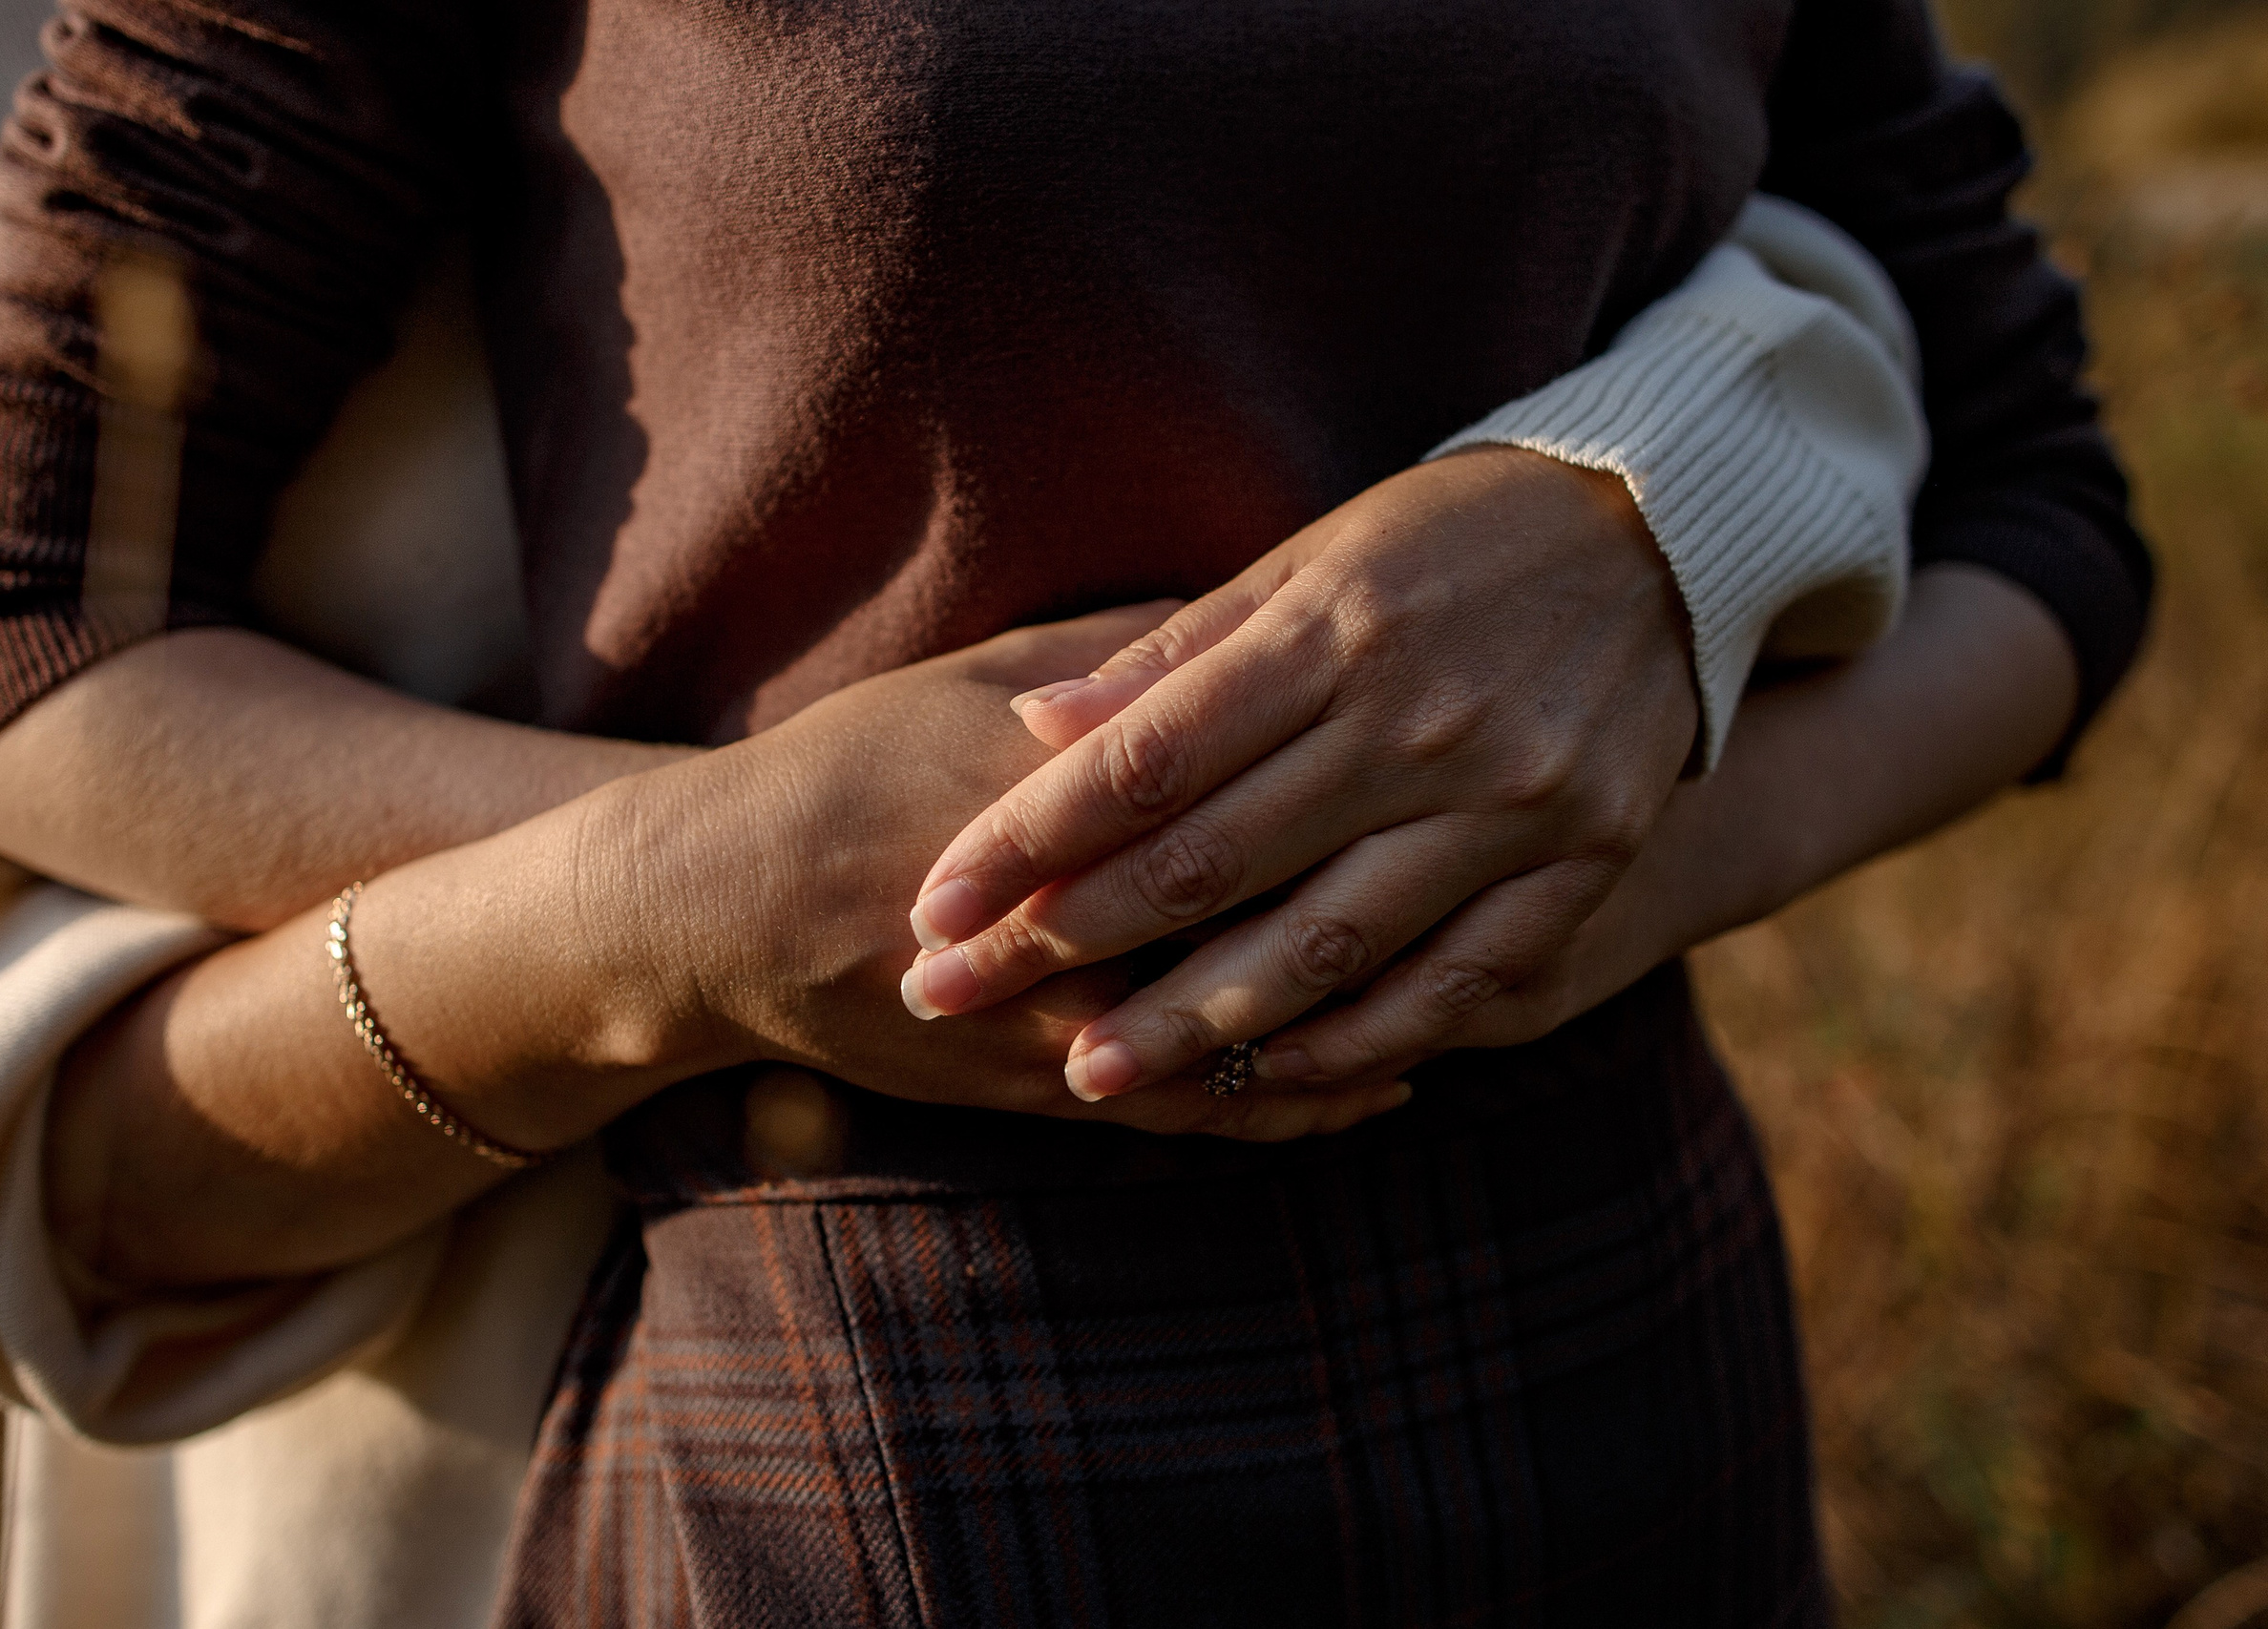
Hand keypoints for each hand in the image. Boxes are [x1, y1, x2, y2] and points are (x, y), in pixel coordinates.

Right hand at [590, 606, 1412, 1142]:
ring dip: (1363, 1019)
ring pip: (1247, 1033)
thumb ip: (1122, 659)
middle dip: (1396, 897)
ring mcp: (1060, 1016)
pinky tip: (1371, 1085)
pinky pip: (1192, 1113)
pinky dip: (1288, 1101)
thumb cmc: (848, 765)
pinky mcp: (1037, 1090)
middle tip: (1516, 868)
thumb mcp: (977, 678)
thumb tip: (1252, 614)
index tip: (1473, 728)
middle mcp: (1081, 914)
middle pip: (1270, 915)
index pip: (1246, 787)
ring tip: (1471, 992)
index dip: (1368, 767)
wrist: (718, 905)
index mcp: (1071, 790)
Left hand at [895, 448, 1699, 1098]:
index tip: (934, 904)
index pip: (1148, 759)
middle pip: (1216, 862)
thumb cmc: (1457, 538)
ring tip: (1089, 1076)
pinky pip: (1457, 983)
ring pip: (1328, 943)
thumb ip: (1178, 654)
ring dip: (1197, 1022)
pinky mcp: (1587, 865)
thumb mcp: (1315, 558)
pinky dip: (1356, 1041)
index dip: (1028, 840)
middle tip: (955, 1004)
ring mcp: (1514, 803)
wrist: (1679, 534)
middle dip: (1070, 944)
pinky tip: (1266, 1075)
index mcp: (1335, 632)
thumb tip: (1034, 728)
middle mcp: (1420, 722)